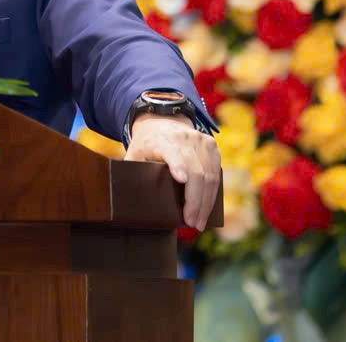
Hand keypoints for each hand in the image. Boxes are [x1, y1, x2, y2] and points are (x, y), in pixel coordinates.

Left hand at [123, 113, 220, 230]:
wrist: (161, 121)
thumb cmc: (145, 146)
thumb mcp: (133, 155)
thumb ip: (131, 173)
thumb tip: (128, 201)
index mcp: (159, 140)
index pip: (171, 153)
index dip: (177, 165)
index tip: (181, 180)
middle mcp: (182, 137)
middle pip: (195, 172)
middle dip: (195, 201)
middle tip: (192, 223)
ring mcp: (199, 139)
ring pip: (209, 175)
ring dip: (206, 202)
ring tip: (200, 222)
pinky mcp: (211, 144)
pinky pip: (216, 172)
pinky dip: (213, 192)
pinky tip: (207, 208)